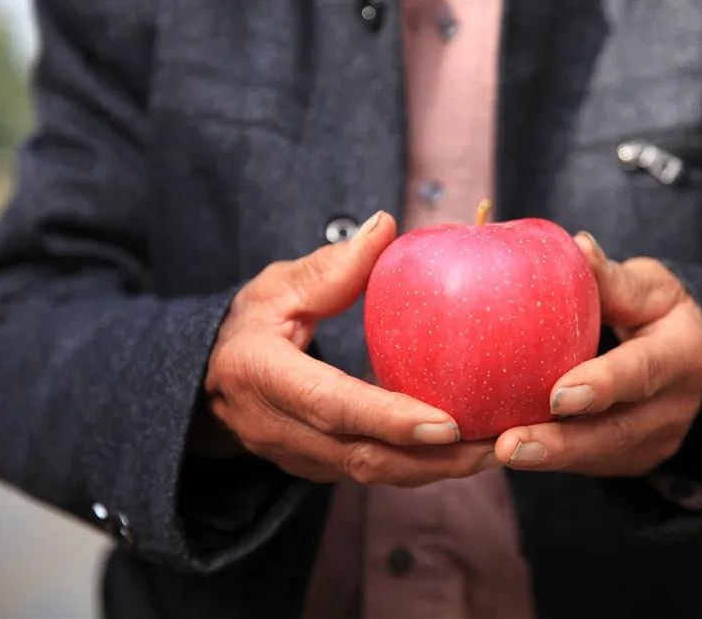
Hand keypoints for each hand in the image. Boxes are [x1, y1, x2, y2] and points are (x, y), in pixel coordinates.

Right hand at [198, 211, 498, 486]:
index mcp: (261, 374)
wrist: (206, 384)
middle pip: (362, 457)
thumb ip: (331, 267)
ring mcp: (294, 457)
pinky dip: (418, 466)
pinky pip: (372, 473)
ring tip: (492, 451)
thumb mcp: (275, 287)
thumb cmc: (247, 327)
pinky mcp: (315, 469)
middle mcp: (275, 427)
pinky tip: (462, 451)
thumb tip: (386, 226)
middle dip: (434, 459)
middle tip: (495, 445)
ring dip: (436, 470)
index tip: (450, 423)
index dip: (390, 419)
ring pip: (372, 475)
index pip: (331, 405)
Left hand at [494, 233, 701, 475]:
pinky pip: (584, 463)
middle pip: (614, 432)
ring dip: (543, 459)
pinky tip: (494, 454)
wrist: (694, 360)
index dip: (602, 386)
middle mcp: (674, 407)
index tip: (557, 396)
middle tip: (507, 445)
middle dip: (559, 444)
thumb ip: (613, 278)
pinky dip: (543, 459)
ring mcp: (654, 441)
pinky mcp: (629, 460)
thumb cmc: (660, 312)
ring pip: (595, 455)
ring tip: (491, 454)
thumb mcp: (650, 287)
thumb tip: (577, 246)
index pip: (642, 372)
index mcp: (684, 355)